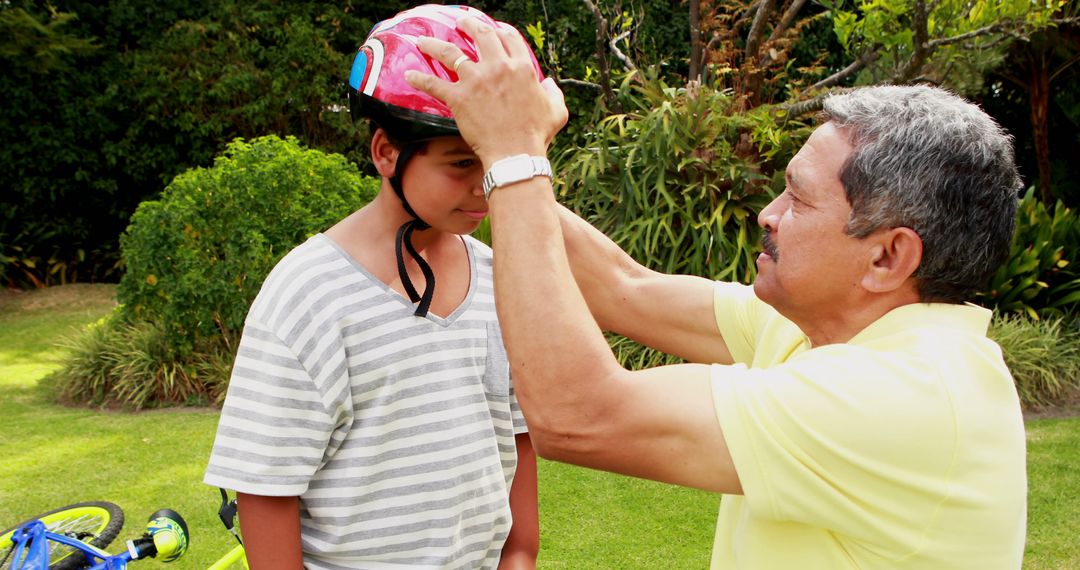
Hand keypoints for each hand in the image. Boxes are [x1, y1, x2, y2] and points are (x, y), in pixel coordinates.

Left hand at [405, 16, 567, 166]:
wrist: (515, 154)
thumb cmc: (536, 136)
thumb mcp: (556, 112)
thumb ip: (554, 94)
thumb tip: (549, 84)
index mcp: (521, 68)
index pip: (509, 39)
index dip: (500, 31)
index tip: (494, 30)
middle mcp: (498, 67)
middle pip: (480, 35)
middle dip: (469, 25)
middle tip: (461, 22)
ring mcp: (476, 81)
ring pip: (450, 53)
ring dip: (434, 44)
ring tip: (424, 41)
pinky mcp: (459, 97)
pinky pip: (434, 84)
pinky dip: (420, 79)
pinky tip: (409, 75)